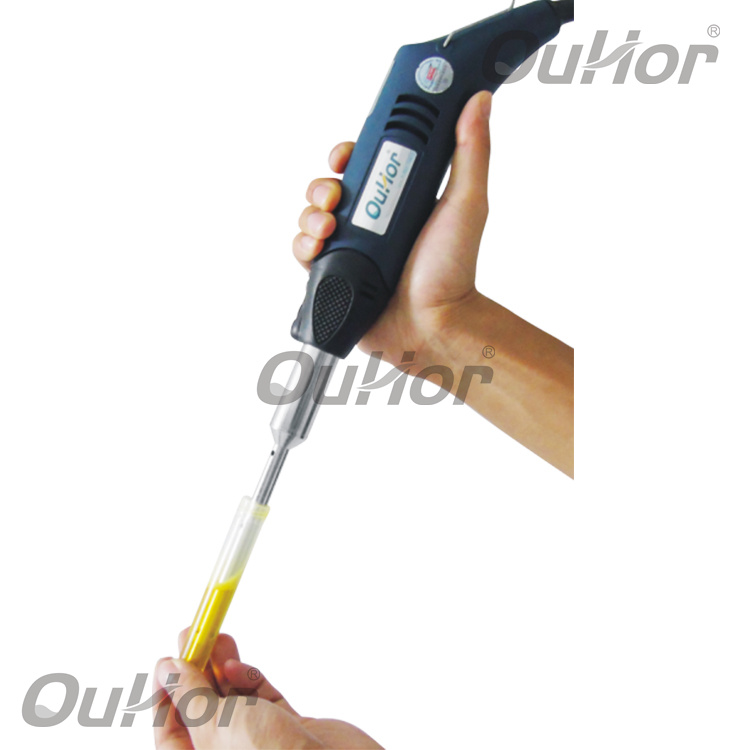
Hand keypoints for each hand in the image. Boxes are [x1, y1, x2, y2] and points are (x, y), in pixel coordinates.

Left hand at [153, 630, 382, 748]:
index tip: (167, 661)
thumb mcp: (214, 722)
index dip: (165, 695)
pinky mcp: (287, 727)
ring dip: (222, 666)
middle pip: (202, 709)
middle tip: (193, 633)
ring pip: (232, 698)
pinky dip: (249, 678)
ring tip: (217, 634)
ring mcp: (258, 741)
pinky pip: (261, 697)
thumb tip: (166, 666)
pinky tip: (238, 664)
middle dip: (196, 671)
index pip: (170, 731)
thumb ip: (190, 692)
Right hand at [293, 90, 493, 370]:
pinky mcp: (334, 277)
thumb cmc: (453, 270)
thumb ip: (471, 153)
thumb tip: (478, 101)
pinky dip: (302, 246)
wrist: (434, 325)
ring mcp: (350, 250)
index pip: (362, 164)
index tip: (346, 152)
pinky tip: (316, 249)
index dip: (348, 153)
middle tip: (334, 194)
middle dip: (322, 184)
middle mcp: (369, 222)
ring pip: (311, 217)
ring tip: (327, 228)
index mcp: (396, 200)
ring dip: (309, 214)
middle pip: (330, 188)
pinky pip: (303, 253)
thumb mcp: (466, 204)